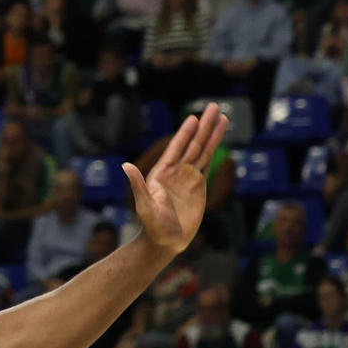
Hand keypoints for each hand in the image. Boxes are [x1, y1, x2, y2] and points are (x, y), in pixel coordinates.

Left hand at [124, 101, 227, 254]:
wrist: (165, 240)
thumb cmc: (152, 225)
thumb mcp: (144, 205)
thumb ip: (138, 185)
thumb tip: (126, 165)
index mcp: (162, 172)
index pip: (176, 148)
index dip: (185, 133)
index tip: (193, 117)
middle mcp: (176, 170)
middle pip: (193, 144)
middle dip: (203, 126)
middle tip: (213, 107)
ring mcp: (188, 176)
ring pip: (203, 150)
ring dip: (212, 134)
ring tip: (222, 118)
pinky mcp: (198, 185)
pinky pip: (208, 164)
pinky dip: (214, 150)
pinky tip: (218, 139)